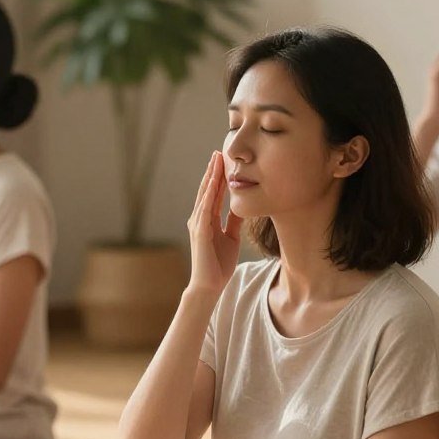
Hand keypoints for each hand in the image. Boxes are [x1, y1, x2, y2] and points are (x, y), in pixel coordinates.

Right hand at [187, 151, 242, 296]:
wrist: (209, 286)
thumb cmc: (218, 265)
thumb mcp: (231, 237)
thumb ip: (233, 221)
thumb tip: (240, 206)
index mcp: (207, 220)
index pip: (213, 194)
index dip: (218, 177)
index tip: (224, 161)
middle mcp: (199, 219)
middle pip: (206, 190)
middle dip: (212, 171)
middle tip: (218, 152)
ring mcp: (198, 225)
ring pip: (205, 195)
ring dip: (210, 177)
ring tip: (216, 161)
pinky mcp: (200, 232)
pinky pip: (205, 209)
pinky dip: (210, 194)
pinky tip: (214, 183)